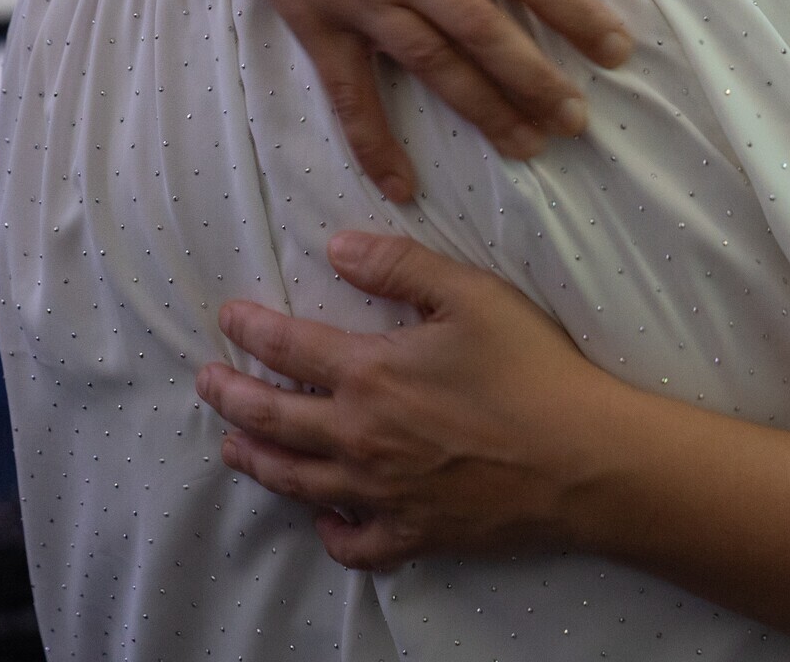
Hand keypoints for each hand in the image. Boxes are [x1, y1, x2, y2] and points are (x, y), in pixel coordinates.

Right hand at [163, 0, 633, 200]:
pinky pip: (348, 93)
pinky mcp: (317, 25)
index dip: (576, 13)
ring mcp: (361, 1)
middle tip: (577, 121)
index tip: (618, 50)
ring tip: (526, 146)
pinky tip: (402, 185)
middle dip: (535, 81)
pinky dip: (372, 141)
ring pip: (431, 66)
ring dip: (481, 110)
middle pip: (484, 33)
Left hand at [197, 231, 620, 570]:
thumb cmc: (532, 369)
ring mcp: (380, 492)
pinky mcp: (412, 533)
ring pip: (296, 481)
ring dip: (257, 460)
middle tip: (207, 384)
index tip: (227, 319)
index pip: (288, 347)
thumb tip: (336, 246)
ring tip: (235, 448)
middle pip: (273, 419)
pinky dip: (330, 532)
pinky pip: (352, 543)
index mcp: (370, 373)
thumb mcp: (472, 294)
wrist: (581, 457)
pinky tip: (324, 518)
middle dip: (231, 398)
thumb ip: (399, 266)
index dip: (251, 330)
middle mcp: (359, 437)